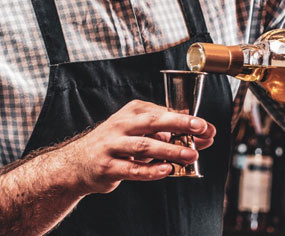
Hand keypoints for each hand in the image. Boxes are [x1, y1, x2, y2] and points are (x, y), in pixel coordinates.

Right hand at [56, 99, 215, 194]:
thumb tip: (201, 136)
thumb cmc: (115, 145)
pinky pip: (132, 168)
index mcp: (132, 112)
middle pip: (153, 122)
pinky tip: (167, 170)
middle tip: (201, 128)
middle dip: (179, 124)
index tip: (207, 127)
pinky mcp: (107, 166)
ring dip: (170, 150)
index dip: (186, 120)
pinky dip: (151, 170)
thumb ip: (166, 134)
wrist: (78, 163)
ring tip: (191, 155)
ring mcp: (112, 145)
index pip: (162, 113)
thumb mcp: (137, 132)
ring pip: (144, 146)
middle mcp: (121, 125)